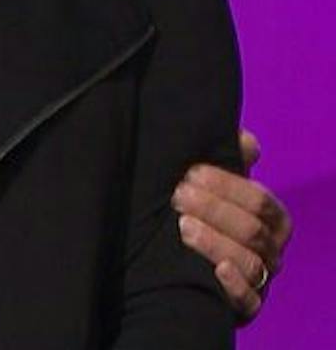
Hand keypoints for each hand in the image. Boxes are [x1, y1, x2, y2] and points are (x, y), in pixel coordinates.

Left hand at [173, 129, 293, 323]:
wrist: (177, 259)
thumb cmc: (200, 210)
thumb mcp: (211, 184)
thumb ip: (228, 158)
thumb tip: (246, 141)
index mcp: (270, 220)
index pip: (261, 201)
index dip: (228, 186)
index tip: (191, 172)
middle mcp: (270, 251)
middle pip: (253, 230)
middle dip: (214, 210)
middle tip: (178, 195)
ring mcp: (259, 280)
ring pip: (250, 263)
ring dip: (216, 242)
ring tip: (182, 226)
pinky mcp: (243, 306)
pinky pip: (248, 301)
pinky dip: (234, 285)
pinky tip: (217, 270)